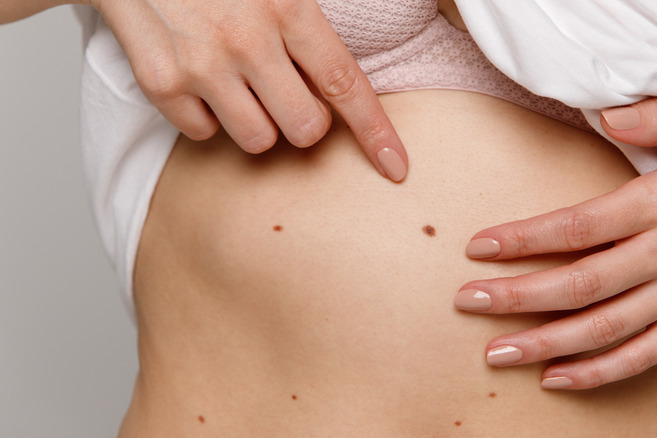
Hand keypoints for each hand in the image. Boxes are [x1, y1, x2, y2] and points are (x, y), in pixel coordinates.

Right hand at [92, 0, 407, 180]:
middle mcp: (245, 39)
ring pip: (257, 141)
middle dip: (305, 121)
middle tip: (288, 93)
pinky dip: (208, 117)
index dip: (375, 132)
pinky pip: (203, 135)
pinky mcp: (159, 82)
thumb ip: (309, 20)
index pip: (344, 84)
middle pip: (305, 130)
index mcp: (286, 5)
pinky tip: (202, 80)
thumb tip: (343, 74)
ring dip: (258, 122)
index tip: (396, 166)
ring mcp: (200, 64)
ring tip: (241, 84)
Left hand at [456, 98, 656, 388]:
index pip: (579, 227)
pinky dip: (599, 373)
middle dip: (518, 297)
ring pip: (604, 329)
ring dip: (546, 344)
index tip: (479, 248)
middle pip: (581, 285)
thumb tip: (608, 113)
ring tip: (497, 352)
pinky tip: (556, 378)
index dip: (524, 240)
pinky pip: (643, 356)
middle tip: (467, 301)